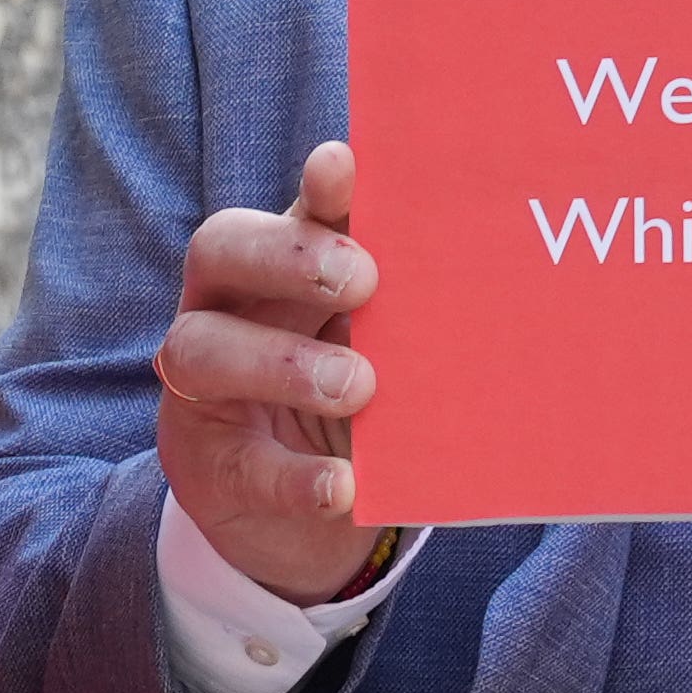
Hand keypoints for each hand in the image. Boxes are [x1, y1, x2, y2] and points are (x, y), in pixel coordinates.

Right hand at [156, 142, 380, 602]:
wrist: (317, 523)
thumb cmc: (362, 410)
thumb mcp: (387, 353)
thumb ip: (412, 315)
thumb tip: (489, 276)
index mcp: (279, 272)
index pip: (290, 212)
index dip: (314, 192)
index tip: (343, 169)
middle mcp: (226, 312)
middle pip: (219, 250)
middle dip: (287, 257)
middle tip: (363, 281)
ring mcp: (204, 390)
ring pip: (202, 350)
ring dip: (282, 363)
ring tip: (357, 388)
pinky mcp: (208, 469)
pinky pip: (239, 465)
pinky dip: (293, 476)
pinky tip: (342, 487)